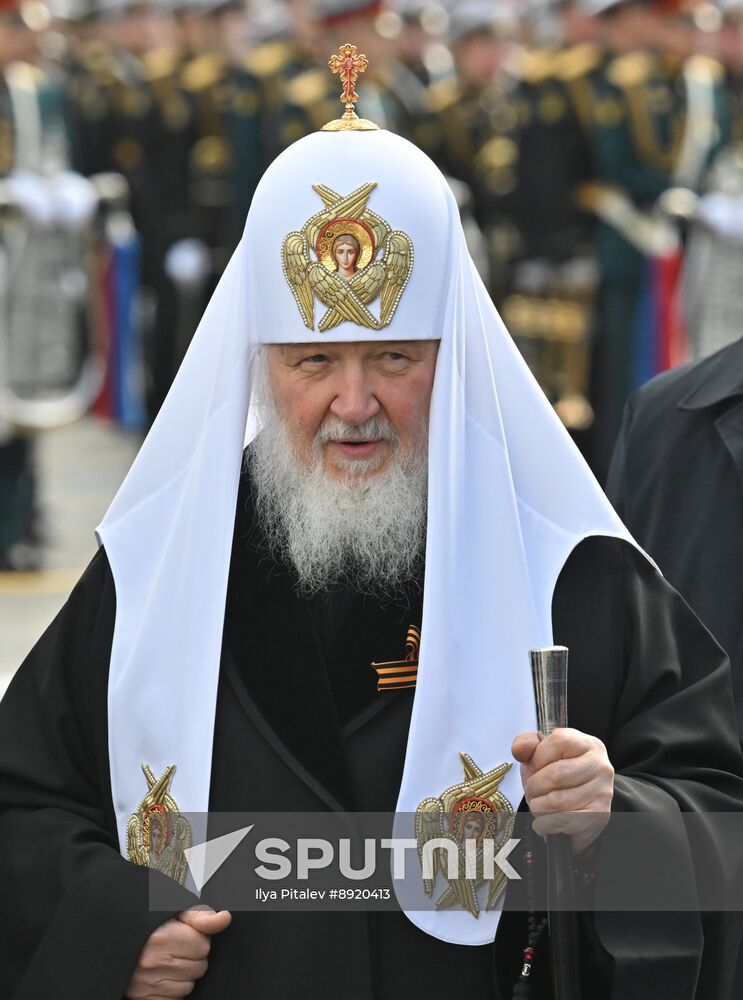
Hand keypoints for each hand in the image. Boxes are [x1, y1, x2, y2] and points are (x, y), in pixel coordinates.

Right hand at [125, 907, 231, 998]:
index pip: (203, 946)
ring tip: (169, 961)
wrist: (118, 942)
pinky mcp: (144, 999)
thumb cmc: (149, 927)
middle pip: (199, 968)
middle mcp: (153, 962)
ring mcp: (147, 984)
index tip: (186, 936)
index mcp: (162, 937)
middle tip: (176, 949)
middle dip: (192, 958)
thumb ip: (200, 915)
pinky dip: (172, 991)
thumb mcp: (174, 912)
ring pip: (188, 987)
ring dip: (183, 976)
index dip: (198, 940)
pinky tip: (164, 976)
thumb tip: (224, 918)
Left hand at [511, 728, 613, 852]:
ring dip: (537, 807)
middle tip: (531, 792)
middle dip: (533, 787)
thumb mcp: (541, 752)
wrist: (581, 802)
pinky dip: (544, 823)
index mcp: (586, 744)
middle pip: (555, 775)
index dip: (537, 758)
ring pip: (556, 801)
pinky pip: (561, 821)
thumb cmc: (559, 773)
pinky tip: (545, 820)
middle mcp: (600, 766)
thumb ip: (526, 744)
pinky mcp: (598, 816)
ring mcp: (602, 792)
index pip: (558, 742)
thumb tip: (519, 750)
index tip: (534, 769)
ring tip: (538, 805)